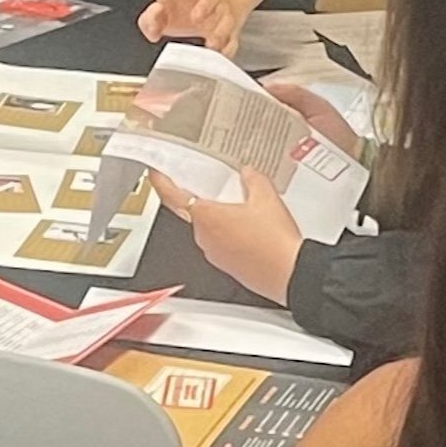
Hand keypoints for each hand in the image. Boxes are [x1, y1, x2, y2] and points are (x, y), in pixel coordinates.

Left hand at [142, 0, 255, 51]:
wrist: (210, 12)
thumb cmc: (181, 12)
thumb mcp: (159, 15)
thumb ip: (148, 21)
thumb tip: (152, 28)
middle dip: (205, 5)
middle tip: (194, 18)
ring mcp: (220, 11)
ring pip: (225, 13)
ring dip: (219, 26)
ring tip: (211, 41)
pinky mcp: (229, 30)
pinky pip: (232, 36)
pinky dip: (227, 46)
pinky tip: (220, 52)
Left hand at [159, 164, 302, 308]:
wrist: (289, 274)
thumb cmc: (274, 242)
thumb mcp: (267, 197)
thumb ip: (253, 179)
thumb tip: (247, 174)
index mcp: (206, 217)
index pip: (171, 195)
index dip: (160, 180)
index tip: (156, 172)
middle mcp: (204, 236)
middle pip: (192, 210)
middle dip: (203, 196)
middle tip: (216, 184)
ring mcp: (213, 253)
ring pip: (208, 227)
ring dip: (218, 216)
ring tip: (243, 207)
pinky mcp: (226, 265)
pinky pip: (220, 243)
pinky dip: (229, 233)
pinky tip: (250, 228)